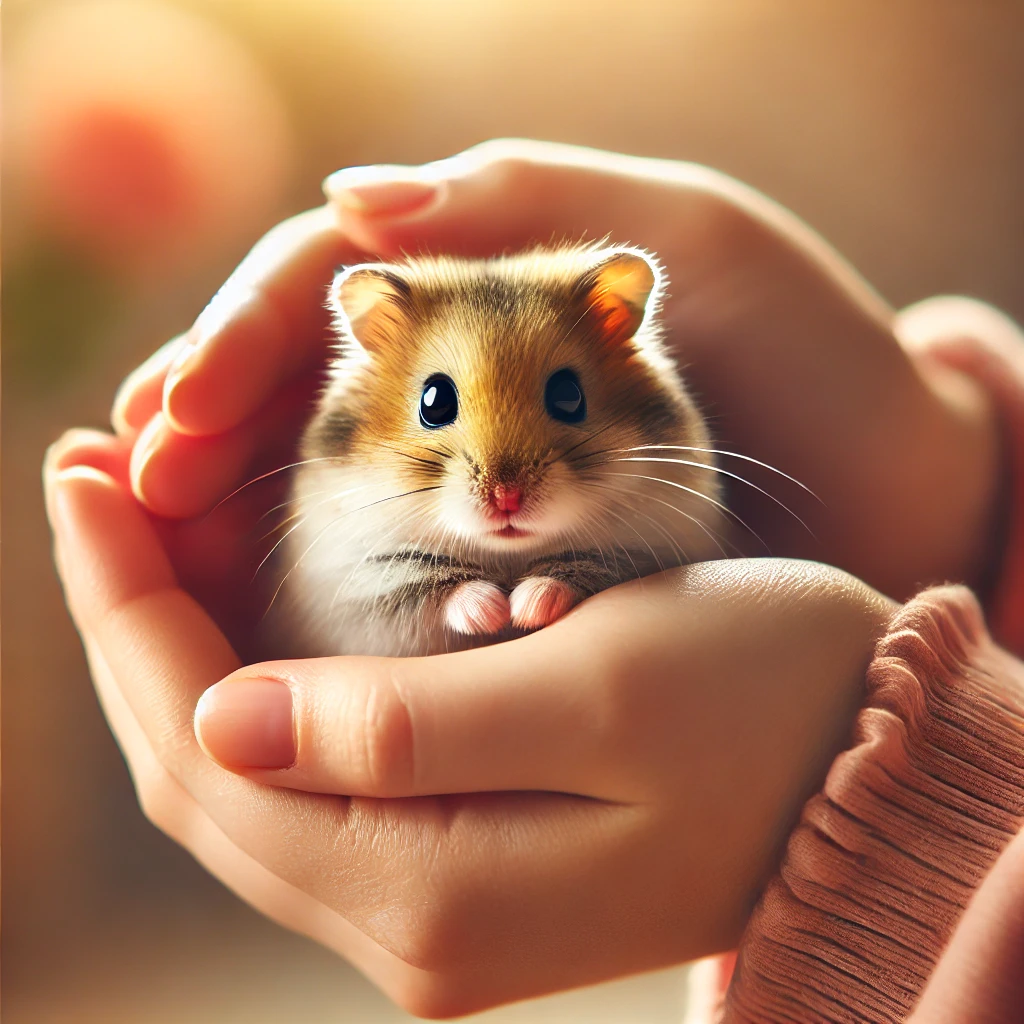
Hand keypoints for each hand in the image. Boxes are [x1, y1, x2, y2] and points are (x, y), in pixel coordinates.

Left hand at [46, 431, 892, 1015]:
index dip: (123, 604)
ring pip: (241, 766)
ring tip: (138, 518)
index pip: (202, 744)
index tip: (78, 471)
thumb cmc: (762, 702)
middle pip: (200, 761)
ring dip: (175, 640)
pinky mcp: (454, 854)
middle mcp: (408, 920)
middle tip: (91, 473)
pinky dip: (248, 672)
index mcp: (431, 888)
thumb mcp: (599, 690)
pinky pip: (305, 767)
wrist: (859, 764)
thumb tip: (220, 717)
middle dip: (128, 612)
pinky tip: (230, 594)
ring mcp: (428, 896)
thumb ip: (404, 726)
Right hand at [115, 140, 1004, 600]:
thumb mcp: (689, 226)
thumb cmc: (807, 344)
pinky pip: (415, 566)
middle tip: (137, 495)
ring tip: (174, 560)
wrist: (894, 479)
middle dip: (213, 440)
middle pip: (305, 395)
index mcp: (492, 285)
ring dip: (247, 519)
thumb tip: (350, 211)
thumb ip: (530, 202)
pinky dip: (351, 582)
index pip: (324, 298)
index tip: (168, 417)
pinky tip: (302, 617)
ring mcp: (488, 469)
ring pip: (334, 484)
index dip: (234, 350)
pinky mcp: (518, 555)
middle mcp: (475, 376)